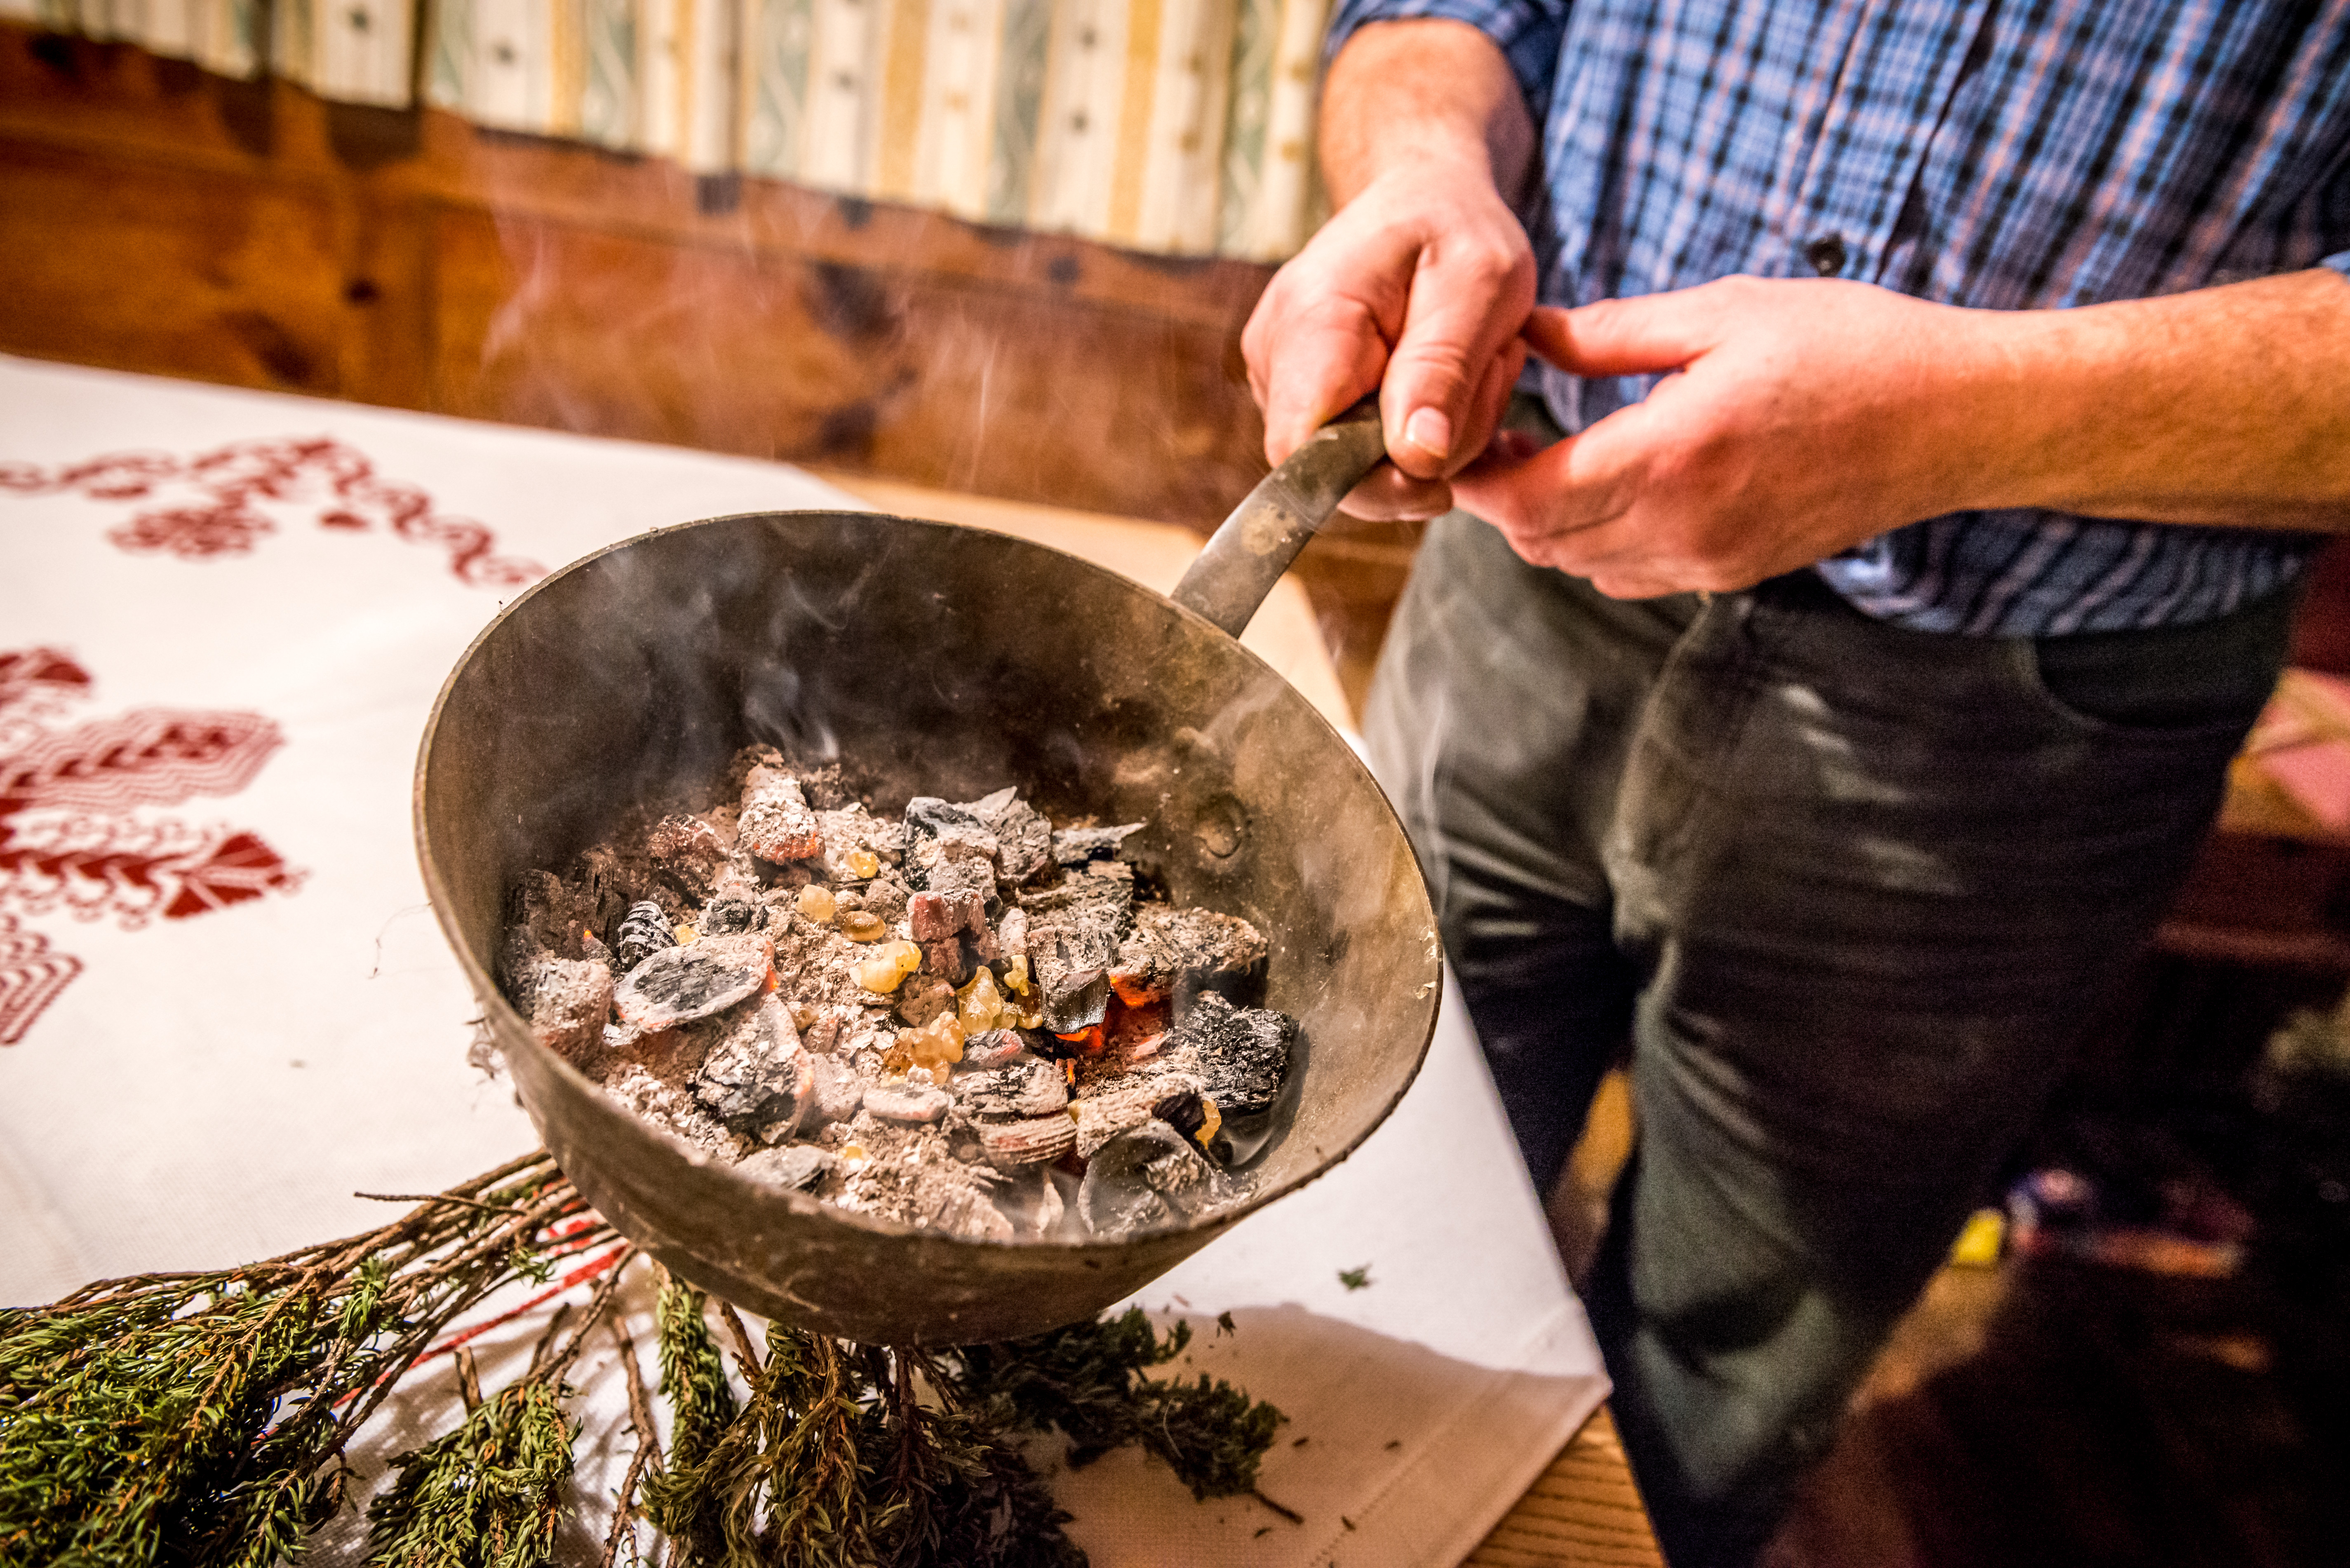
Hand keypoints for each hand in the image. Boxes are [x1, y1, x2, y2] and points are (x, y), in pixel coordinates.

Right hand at [1240, 20, 1538, 521]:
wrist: (1422, 196)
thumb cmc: (1454, 227)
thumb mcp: (1480, 280)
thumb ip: (1444, 368)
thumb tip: (1415, 458)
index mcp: (1311, 323)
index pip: (1303, 453)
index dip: (1372, 482)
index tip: (1442, 462)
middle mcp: (1274, 358)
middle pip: (1338, 471)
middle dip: (1425, 452)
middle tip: (1485, 372)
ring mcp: (1279, 382)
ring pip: (1357, 471)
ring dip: (1432, 440)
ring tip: (1468, 364)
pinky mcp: (1301, 399)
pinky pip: (1362, 457)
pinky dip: (1417, 436)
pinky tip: (1442, 382)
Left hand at [1455, 277, 2005, 596]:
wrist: (1952, 417)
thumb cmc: (1847, 346)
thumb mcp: (1722, 312)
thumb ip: (1611, 334)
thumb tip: (1527, 334)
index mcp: (1671, 455)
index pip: (1528, 500)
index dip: (1478, 478)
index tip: (1467, 436)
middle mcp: (1683, 526)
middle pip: (1542, 543)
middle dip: (1503, 500)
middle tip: (1496, 439)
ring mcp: (1710, 560)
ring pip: (1582, 567)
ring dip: (1550, 524)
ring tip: (1551, 457)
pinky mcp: (1734, 572)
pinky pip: (1633, 576)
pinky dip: (1600, 542)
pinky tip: (1615, 486)